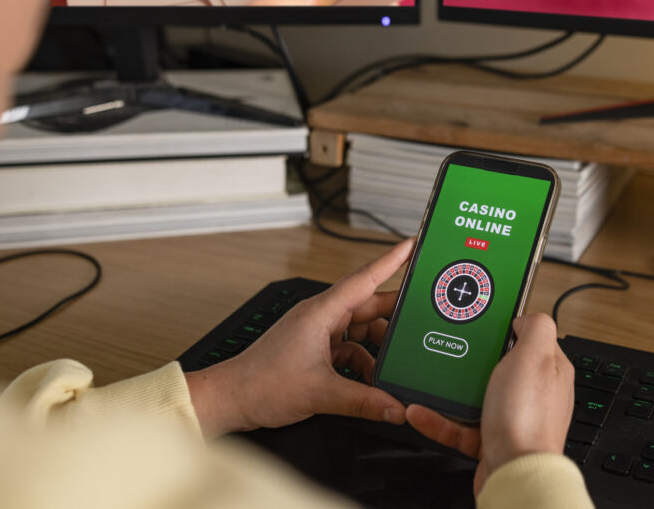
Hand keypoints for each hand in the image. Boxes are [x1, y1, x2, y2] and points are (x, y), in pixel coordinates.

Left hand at [185, 238, 412, 438]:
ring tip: (395, 365)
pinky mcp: (315, 349)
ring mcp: (318, 332)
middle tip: (423, 319)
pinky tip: (373, 380)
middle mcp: (321, 317)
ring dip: (378, 348)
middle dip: (395, 316)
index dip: (391, 261)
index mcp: (321, 312)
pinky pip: (350, 348)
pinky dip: (364, 362)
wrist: (231, 399)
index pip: (364, 279)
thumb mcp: (321, 393)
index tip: (412, 245)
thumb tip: (395, 407)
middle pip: (368, 307)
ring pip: (361, 331)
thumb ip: (364, 401)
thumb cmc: (261, 384)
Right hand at [406, 313, 574, 495]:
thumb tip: (525, 317)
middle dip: (470, 358)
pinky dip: (437, 418)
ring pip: (473, 395)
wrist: (515, 474)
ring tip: (425, 379)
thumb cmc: (529, 419)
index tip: (481, 319)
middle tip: (448, 347)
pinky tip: (420, 410)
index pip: (526, 338)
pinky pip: (458, 425)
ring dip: (447, 390)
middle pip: (496, 365)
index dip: (504, 327)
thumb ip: (535, 326)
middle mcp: (532, 394)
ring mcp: (511, 417)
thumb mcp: (535, 355)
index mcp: (548, 370)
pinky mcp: (490, 440)